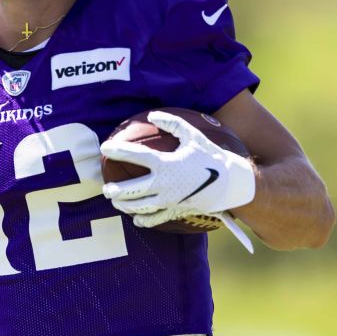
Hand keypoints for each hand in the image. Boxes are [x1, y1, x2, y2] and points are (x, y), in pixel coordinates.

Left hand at [100, 111, 255, 229]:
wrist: (231, 183)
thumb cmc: (211, 156)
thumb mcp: (193, 135)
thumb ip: (172, 123)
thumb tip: (153, 115)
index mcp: (165, 164)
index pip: (135, 156)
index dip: (118, 150)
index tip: (105, 148)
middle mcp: (163, 184)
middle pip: (130, 190)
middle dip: (114, 190)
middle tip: (105, 188)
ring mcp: (168, 200)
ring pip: (139, 206)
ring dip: (124, 205)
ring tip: (115, 202)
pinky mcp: (176, 210)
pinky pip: (155, 219)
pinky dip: (143, 220)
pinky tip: (136, 219)